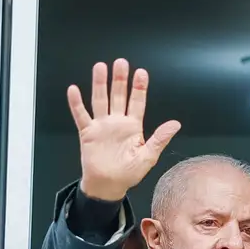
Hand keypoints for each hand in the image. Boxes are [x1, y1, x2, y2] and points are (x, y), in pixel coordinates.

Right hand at [67, 59, 181, 201]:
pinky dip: (76, 103)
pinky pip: (81, 115)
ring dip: (100, 84)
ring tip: (100, 68)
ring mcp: (102, 126)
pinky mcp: (88, 133)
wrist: (108, 185)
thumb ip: (160, 139)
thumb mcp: (148, 156)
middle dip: (120, 79)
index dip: (139, 88)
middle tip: (121, 63)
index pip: (137, 102)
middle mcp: (117, 122)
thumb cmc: (128, 173)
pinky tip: (74, 90)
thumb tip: (175, 124)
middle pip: (118, 96)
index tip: (141, 73)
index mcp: (133, 127)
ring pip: (100, 100)